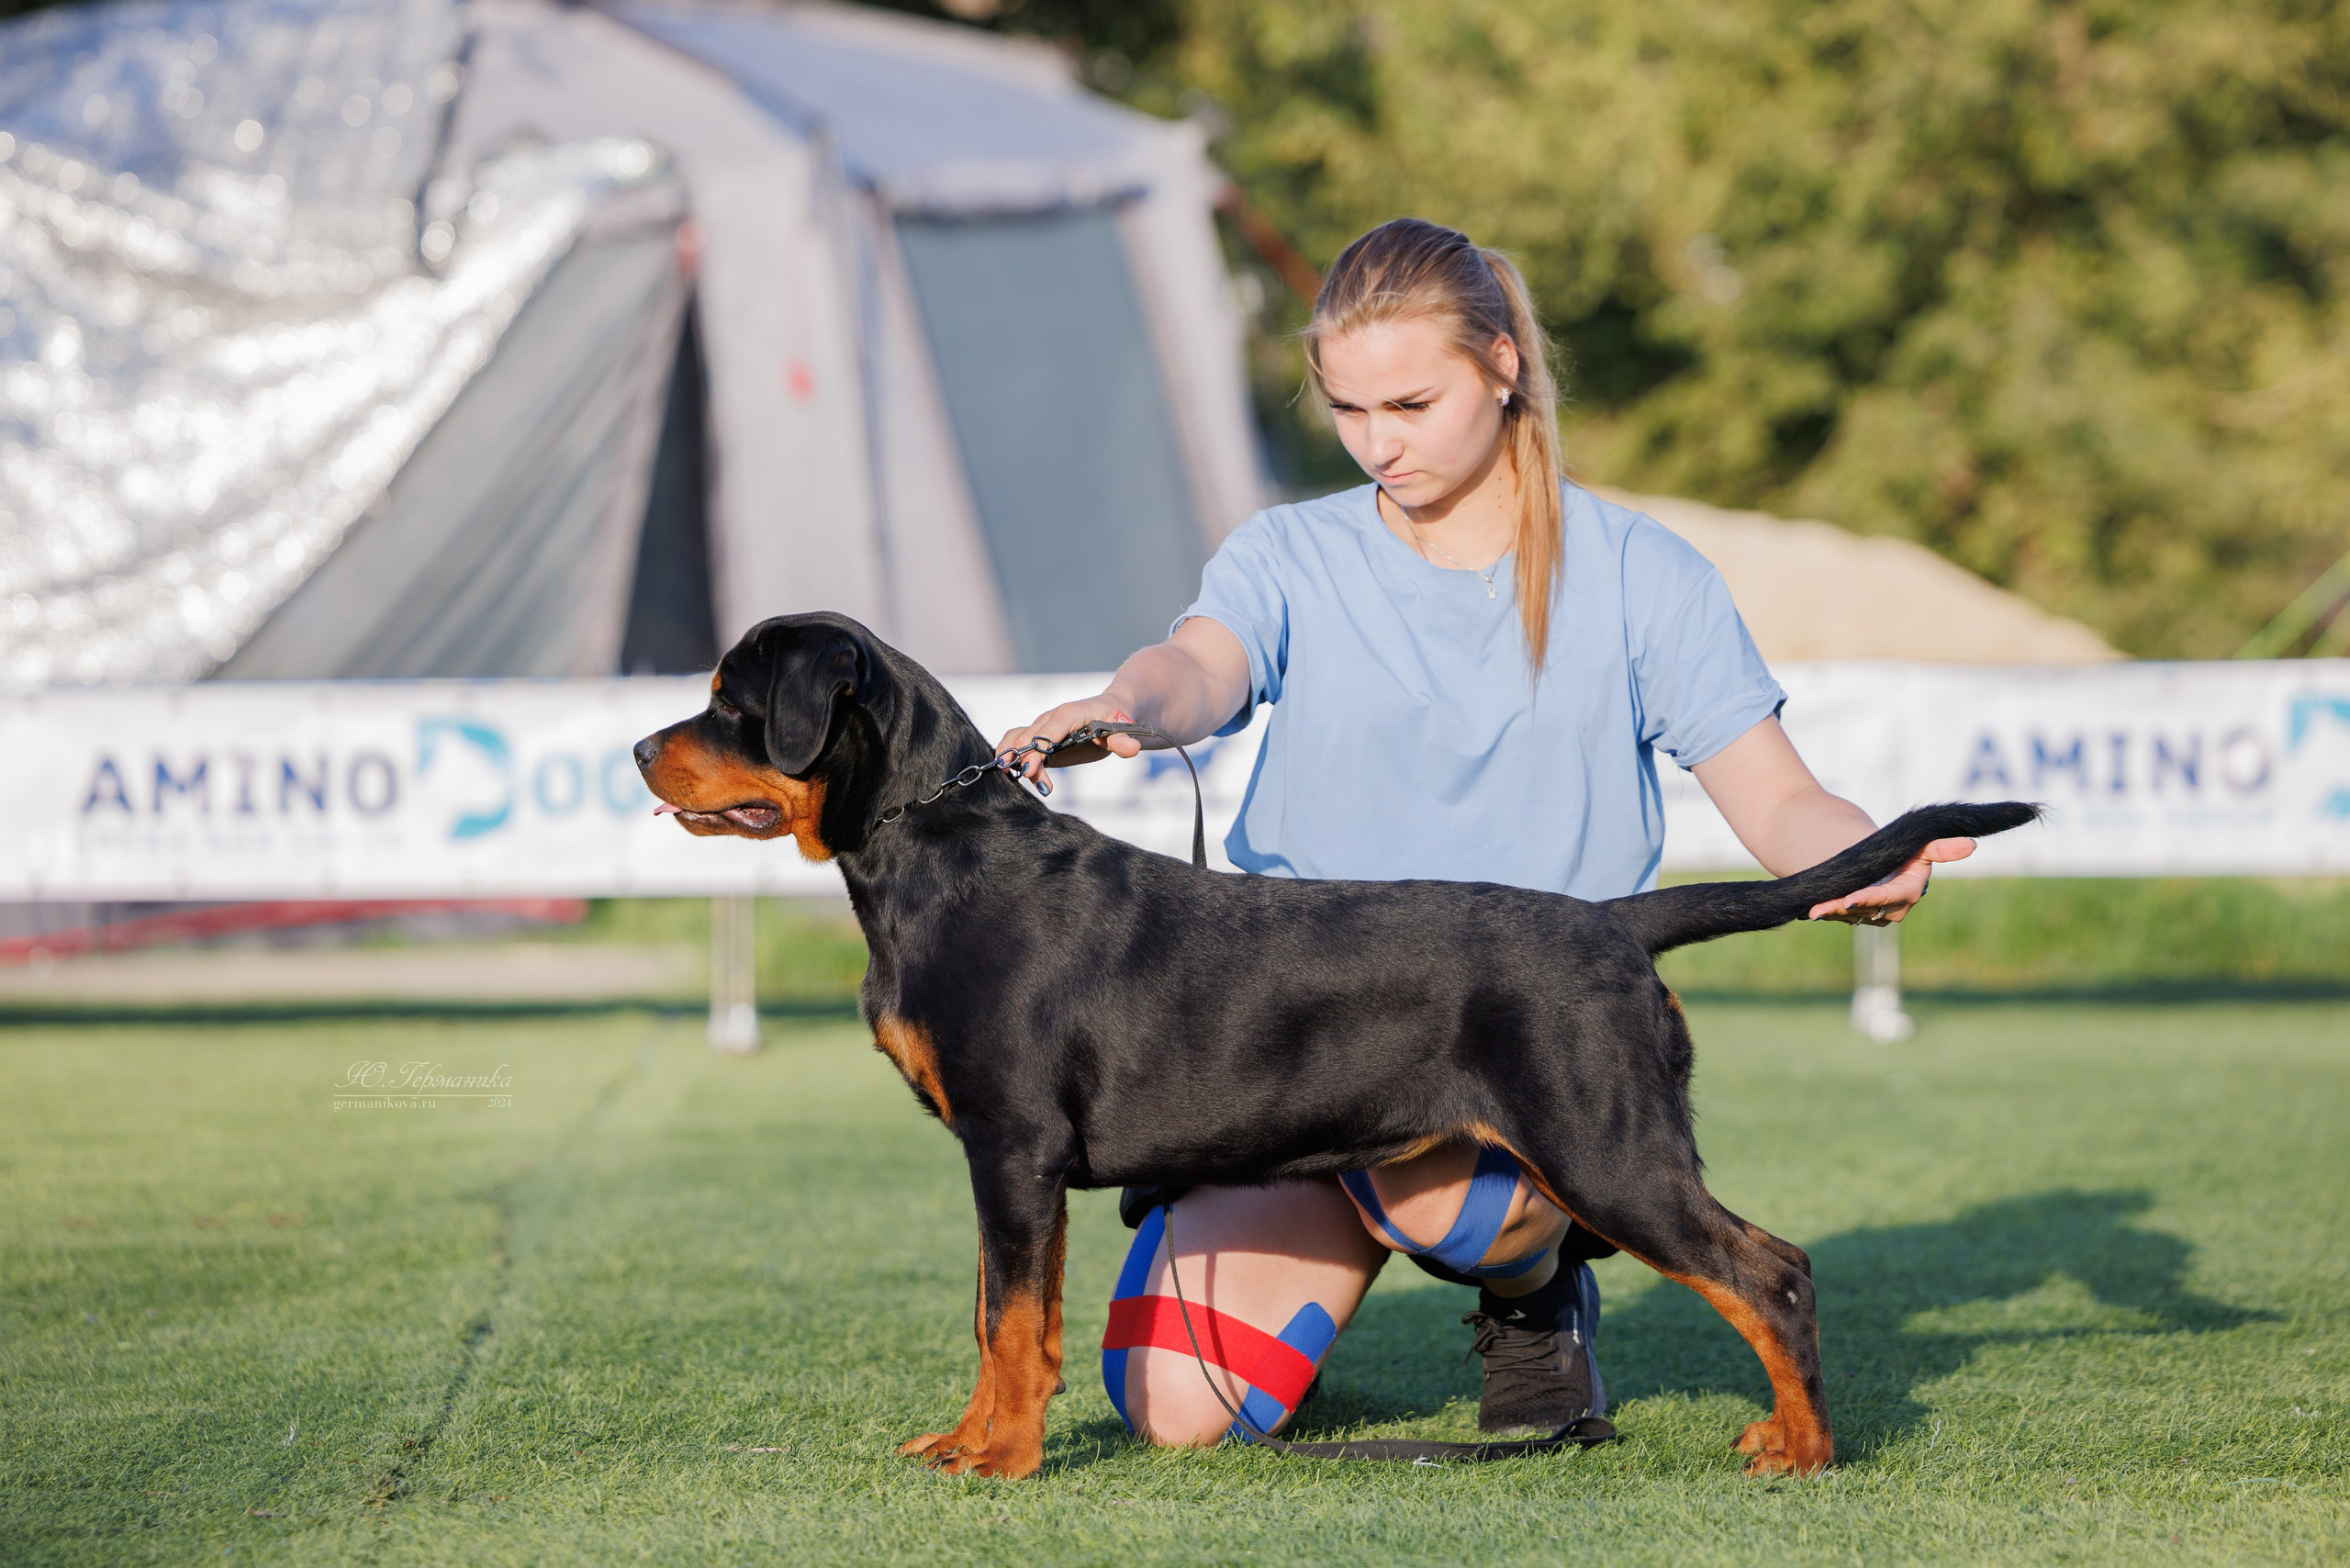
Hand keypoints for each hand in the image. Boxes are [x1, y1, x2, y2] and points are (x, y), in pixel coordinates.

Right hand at [995, 695, 1144, 783]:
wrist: (1114, 709)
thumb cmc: (1117, 717)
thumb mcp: (1124, 728)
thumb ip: (1123, 740)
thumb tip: (1131, 749)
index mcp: (1070, 713)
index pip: (1050, 729)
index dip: (1038, 747)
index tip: (1031, 768)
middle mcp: (1051, 719)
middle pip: (1029, 736)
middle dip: (1022, 756)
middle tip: (1028, 778)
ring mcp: (1043, 728)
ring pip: (1018, 738)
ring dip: (1011, 755)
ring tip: (1012, 776)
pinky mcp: (1042, 740)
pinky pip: (1020, 746)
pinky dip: (1014, 758)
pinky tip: (1020, 777)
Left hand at [1807, 837, 1974, 924]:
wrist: (1870, 849)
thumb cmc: (1894, 843)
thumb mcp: (1915, 842)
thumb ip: (1939, 847)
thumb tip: (1970, 845)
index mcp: (1910, 889)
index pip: (1893, 898)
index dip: (1873, 899)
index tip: (1852, 898)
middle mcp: (1894, 907)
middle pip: (1869, 910)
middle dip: (1844, 909)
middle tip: (1820, 908)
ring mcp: (1874, 913)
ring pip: (1852, 916)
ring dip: (1832, 913)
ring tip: (1812, 908)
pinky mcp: (1856, 914)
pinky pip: (1841, 916)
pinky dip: (1826, 912)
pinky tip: (1810, 909)